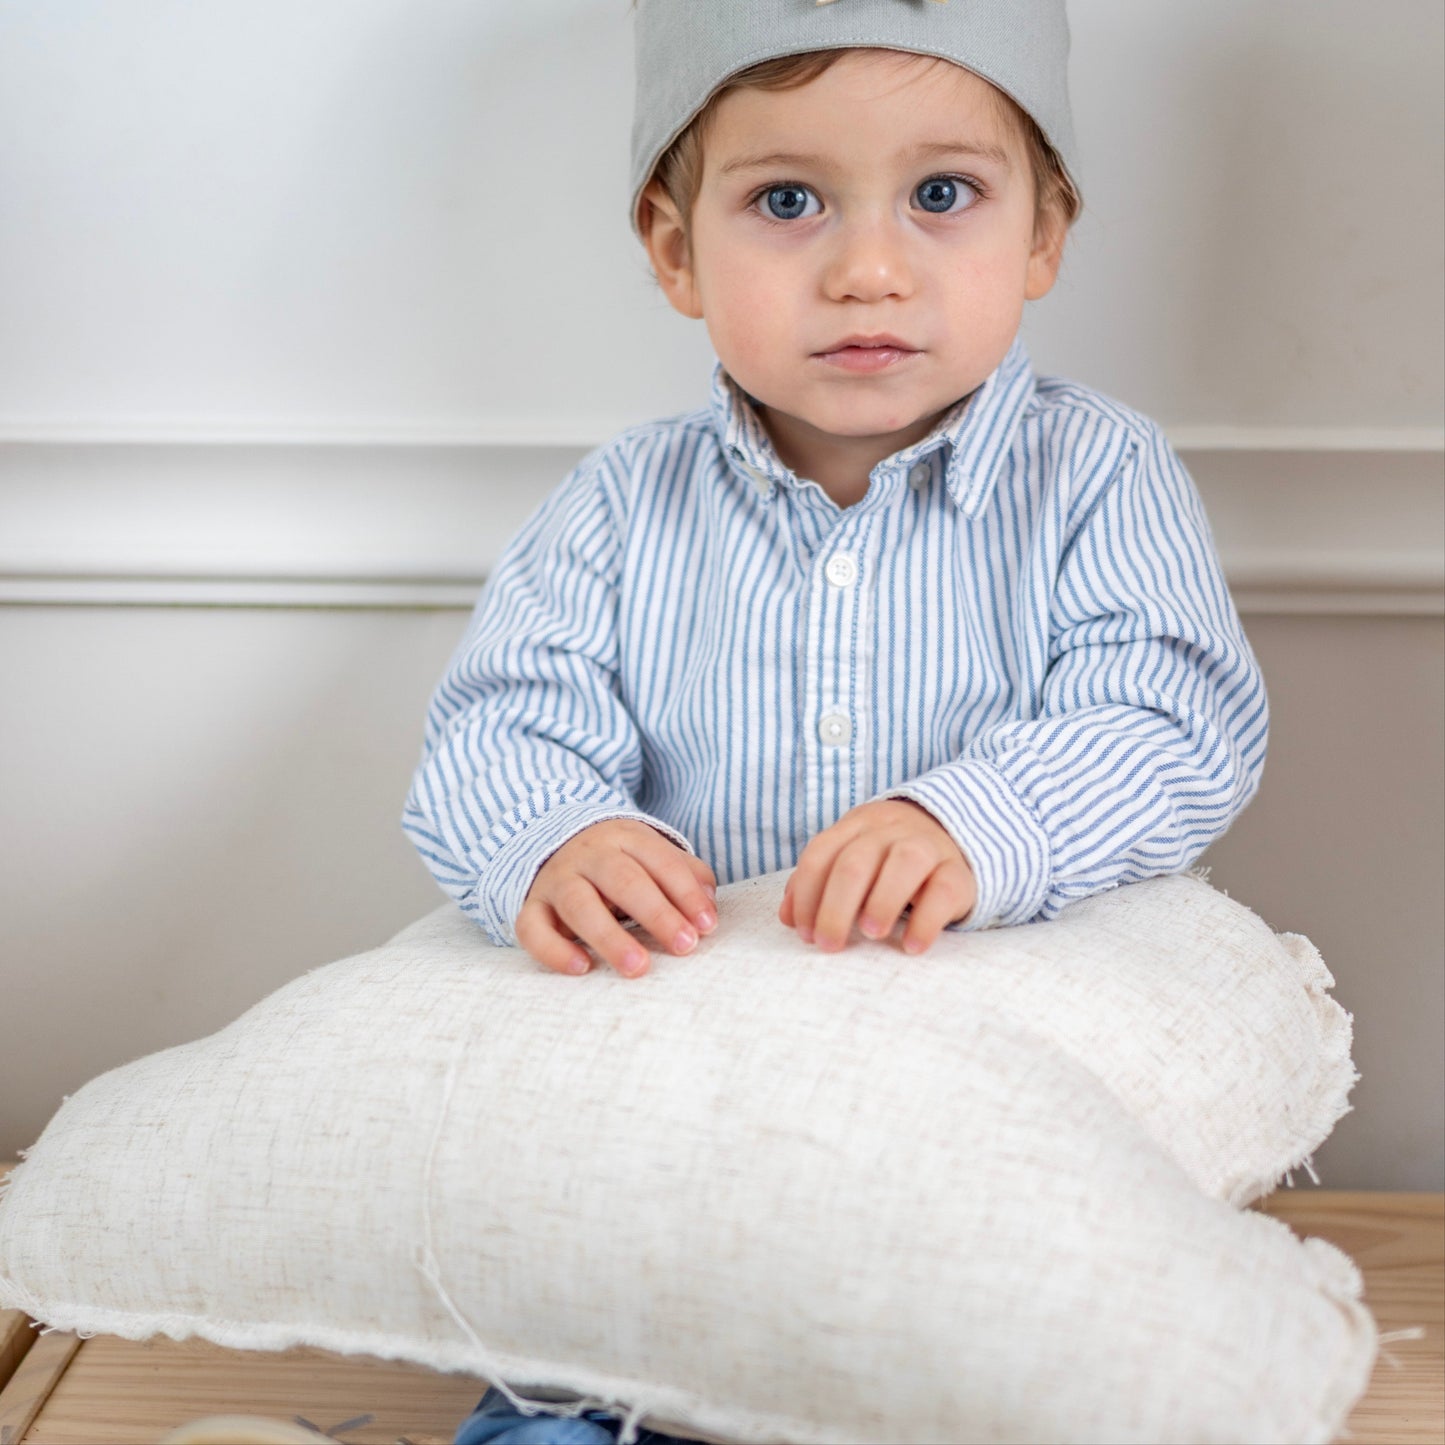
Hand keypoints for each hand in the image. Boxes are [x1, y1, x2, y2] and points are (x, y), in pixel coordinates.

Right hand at [517, 819, 717, 977]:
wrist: (557, 843)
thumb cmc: (622, 862)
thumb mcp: (653, 856)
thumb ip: (686, 876)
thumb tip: (708, 907)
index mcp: (625, 838)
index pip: (660, 861)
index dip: (686, 893)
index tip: (706, 926)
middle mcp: (588, 855)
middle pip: (622, 880)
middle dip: (656, 914)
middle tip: (684, 946)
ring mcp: (556, 880)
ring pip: (578, 904)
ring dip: (609, 937)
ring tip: (638, 967)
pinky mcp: (532, 907)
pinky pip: (533, 929)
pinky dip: (554, 950)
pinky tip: (582, 968)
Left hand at [779, 798, 975, 954]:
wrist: (951, 836)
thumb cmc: (887, 861)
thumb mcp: (852, 861)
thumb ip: (818, 884)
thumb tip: (788, 917)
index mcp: (856, 825)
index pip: (821, 853)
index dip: (807, 895)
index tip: (804, 933)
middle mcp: (890, 830)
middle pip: (855, 861)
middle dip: (835, 907)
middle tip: (829, 945)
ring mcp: (927, 846)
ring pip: (904, 862)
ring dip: (881, 901)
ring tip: (871, 935)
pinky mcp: (958, 871)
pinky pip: (944, 890)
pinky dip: (926, 921)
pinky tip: (911, 946)